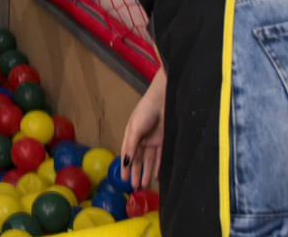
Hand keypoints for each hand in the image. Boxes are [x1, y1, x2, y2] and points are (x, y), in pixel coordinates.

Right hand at [120, 69, 165, 188]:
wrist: (164, 100)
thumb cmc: (145, 112)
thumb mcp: (135, 128)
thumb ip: (132, 146)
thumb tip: (126, 162)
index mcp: (131, 136)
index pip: (127, 155)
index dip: (125, 167)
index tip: (123, 180)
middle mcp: (141, 140)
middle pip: (138, 160)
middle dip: (136, 173)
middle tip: (134, 187)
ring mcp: (153, 141)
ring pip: (150, 161)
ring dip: (147, 172)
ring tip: (145, 185)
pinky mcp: (164, 142)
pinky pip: (162, 157)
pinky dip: (160, 167)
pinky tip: (159, 176)